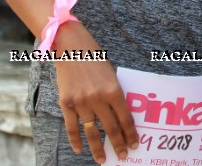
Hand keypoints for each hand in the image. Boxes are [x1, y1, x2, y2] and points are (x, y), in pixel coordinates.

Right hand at [53, 23, 137, 163]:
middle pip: (111, 128)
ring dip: (98, 148)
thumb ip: (115, 96)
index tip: (134, 145)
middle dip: (118, 145)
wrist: (72, 48)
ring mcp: (81, 102)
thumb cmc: (96, 60)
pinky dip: (76, 141)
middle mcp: (98, 98)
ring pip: (91, 132)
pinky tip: (80, 150)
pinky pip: (72, 127)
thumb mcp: (112, 76)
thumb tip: (121, 118)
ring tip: (103, 160)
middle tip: (123, 157)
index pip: (125, 119)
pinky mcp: (67, 103)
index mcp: (114, 90)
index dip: (130, 134)